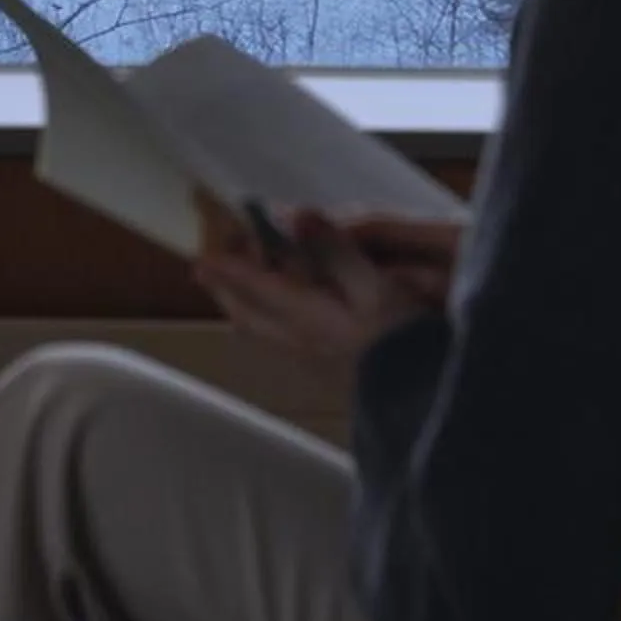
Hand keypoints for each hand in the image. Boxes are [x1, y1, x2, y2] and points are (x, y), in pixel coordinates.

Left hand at [192, 205, 442, 374]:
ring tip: (238, 272)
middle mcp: (294, 341)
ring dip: (240, 296)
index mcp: (303, 318)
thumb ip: (336, 251)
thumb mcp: (377, 289)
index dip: (224, 259)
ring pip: (254, 325)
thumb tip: (297, 215)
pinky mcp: (319, 370)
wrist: (421, 405)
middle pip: (242, 308)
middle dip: (224, 279)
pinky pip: (272, 336)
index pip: (249, 283)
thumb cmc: (403, 344)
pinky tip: (277, 303)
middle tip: (215, 250)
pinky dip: (261, 311)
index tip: (199, 240)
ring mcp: (305, 360)